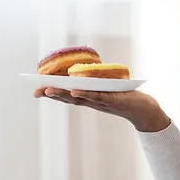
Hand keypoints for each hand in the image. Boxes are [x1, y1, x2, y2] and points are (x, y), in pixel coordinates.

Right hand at [33, 87, 170, 131]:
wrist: (144, 108)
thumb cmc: (125, 96)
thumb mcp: (106, 88)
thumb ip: (95, 82)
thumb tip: (81, 70)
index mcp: (89, 98)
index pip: (66, 95)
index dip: (51, 93)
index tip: (35, 90)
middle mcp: (92, 101)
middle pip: (68, 98)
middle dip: (51, 94)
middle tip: (36, 91)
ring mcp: (101, 102)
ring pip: (79, 98)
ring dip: (63, 94)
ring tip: (49, 90)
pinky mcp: (112, 100)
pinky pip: (96, 96)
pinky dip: (85, 94)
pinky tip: (75, 90)